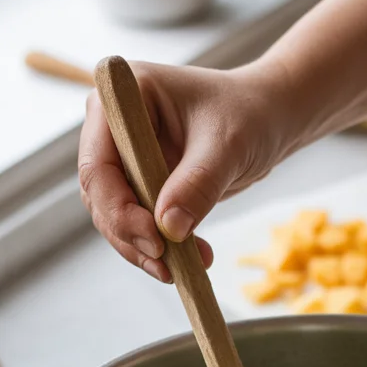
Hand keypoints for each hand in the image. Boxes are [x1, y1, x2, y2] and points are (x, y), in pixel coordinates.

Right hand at [78, 60, 290, 280]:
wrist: (268, 119)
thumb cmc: (249, 114)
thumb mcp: (228, 146)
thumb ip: (197, 184)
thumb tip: (168, 229)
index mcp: (122, 99)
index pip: (98, 164)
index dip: (118, 208)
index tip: (154, 239)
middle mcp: (113, 127)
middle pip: (101, 195)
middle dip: (131, 235)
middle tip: (167, 265)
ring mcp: (125, 157)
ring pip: (114, 216)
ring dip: (144, 249)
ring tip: (186, 268)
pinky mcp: (140, 183)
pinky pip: (136, 224)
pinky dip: (158, 248)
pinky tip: (190, 261)